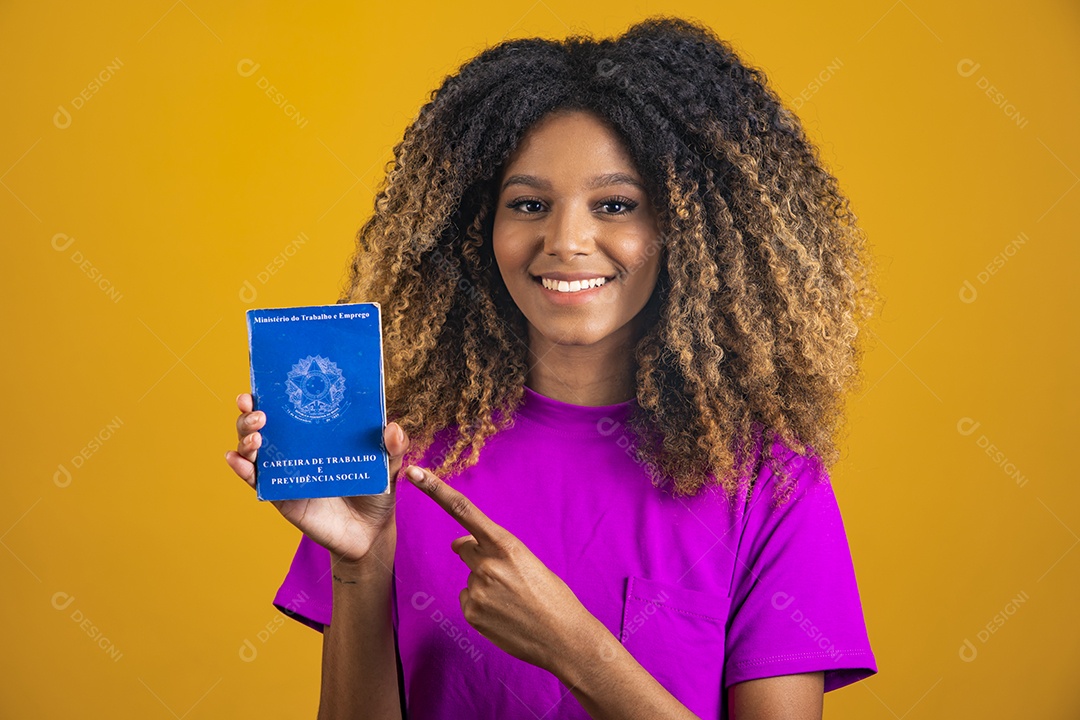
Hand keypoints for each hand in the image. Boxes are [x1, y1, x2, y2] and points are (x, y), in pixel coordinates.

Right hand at [224, 392, 409, 563]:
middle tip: (259, 411)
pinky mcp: (280, 495)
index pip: (290, 406)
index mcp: (318, 433)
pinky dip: (242, 469)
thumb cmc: (376, 491)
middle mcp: (296, 448)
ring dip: (245, 438)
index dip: (273, 392)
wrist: (370, 532)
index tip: (265, 381)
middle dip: (251, 413)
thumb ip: (394, 447)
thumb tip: (392, 428)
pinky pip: (256, 480)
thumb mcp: (389, 466)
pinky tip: (236, 460)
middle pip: (262, 424)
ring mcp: (285, 470)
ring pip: (252, 449)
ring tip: (255, 437)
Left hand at [402, 464, 592, 671]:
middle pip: (465, 547)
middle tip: (507, 577)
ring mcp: (477, 589)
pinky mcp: (471, 612)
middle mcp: (487, 563)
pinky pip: (468, 600)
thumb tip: (459, 544)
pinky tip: (503, 615)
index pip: (463, 509)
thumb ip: (493, 548)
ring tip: (513, 601)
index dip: (435, 489)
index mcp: (506, 544)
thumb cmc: (551, 596)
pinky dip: (482, 606)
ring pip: (470, 576)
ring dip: (485, 585)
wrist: (563, 637)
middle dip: (476, 555)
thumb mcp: (527, 561)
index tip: (414, 473)